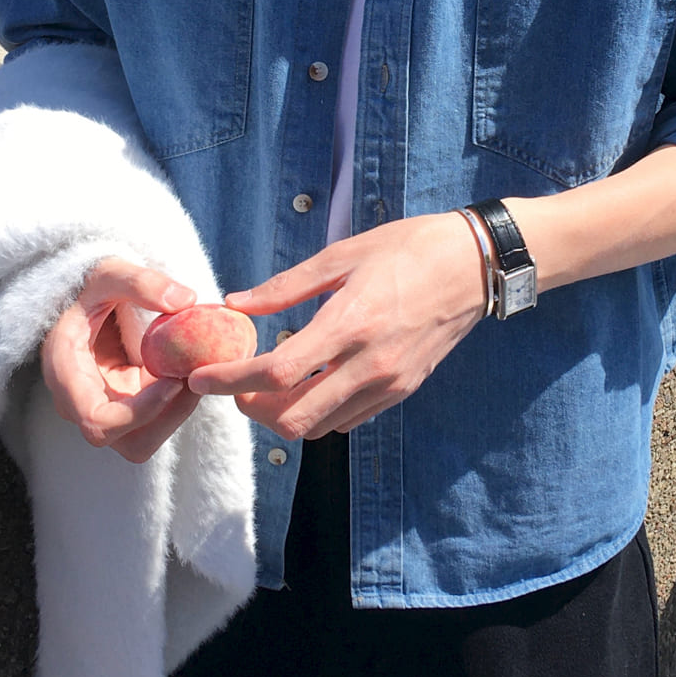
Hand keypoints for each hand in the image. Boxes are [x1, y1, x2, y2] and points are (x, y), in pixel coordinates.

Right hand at [41, 257, 199, 462]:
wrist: (87, 296)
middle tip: (196, 378)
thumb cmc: (92, 284)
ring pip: (146, 438)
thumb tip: (185, 301)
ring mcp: (106, 406)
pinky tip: (193, 371)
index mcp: (66, 373)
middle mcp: (81, 401)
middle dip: (169, 416)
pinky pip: (156, 420)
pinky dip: (178, 404)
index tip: (174, 381)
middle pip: (128, 442)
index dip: (139, 413)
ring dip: (178, 413)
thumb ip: (140, 282)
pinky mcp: (127, 404)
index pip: (98, 421)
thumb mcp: (109, 272)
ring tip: (198, 373)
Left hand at [188, 213, 488, 439]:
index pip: (276, 372)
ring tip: (273, 384)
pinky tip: (315, 382)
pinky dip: (321, 411)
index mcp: (349, 323)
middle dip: (254, 409)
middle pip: (293, 418)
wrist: (475, 265)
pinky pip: (349, 420)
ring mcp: (389, 383)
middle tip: (238, 386)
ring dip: (286, 414)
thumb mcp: (343, 254)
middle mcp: (370, 364)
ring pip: (320, 428)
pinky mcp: (403, 390)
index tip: (201, 378)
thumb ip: (286, 286)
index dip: (230, 382)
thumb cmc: (408, 249)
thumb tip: (236, 302)